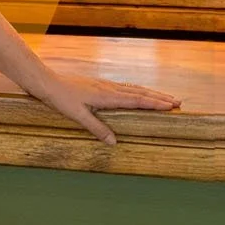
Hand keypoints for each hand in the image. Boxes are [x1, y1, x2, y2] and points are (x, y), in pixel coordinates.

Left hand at [33, 72, 179, 144]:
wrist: (47, 82)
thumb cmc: (61, 98)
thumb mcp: (78, 116)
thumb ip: (97, 128)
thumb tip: (114, 142)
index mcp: (106, 96)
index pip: (136, 100)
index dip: (154, 103)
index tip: (171, 106)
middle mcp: (109, 88)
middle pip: (139, 93)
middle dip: (159, 98)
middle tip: (178, 102)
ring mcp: (104, 85)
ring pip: (133, 88)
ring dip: (150, 93)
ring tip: (165, 97)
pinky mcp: (99, 84)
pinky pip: (124, 87)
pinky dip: (137, 90)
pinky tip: (138, 93)